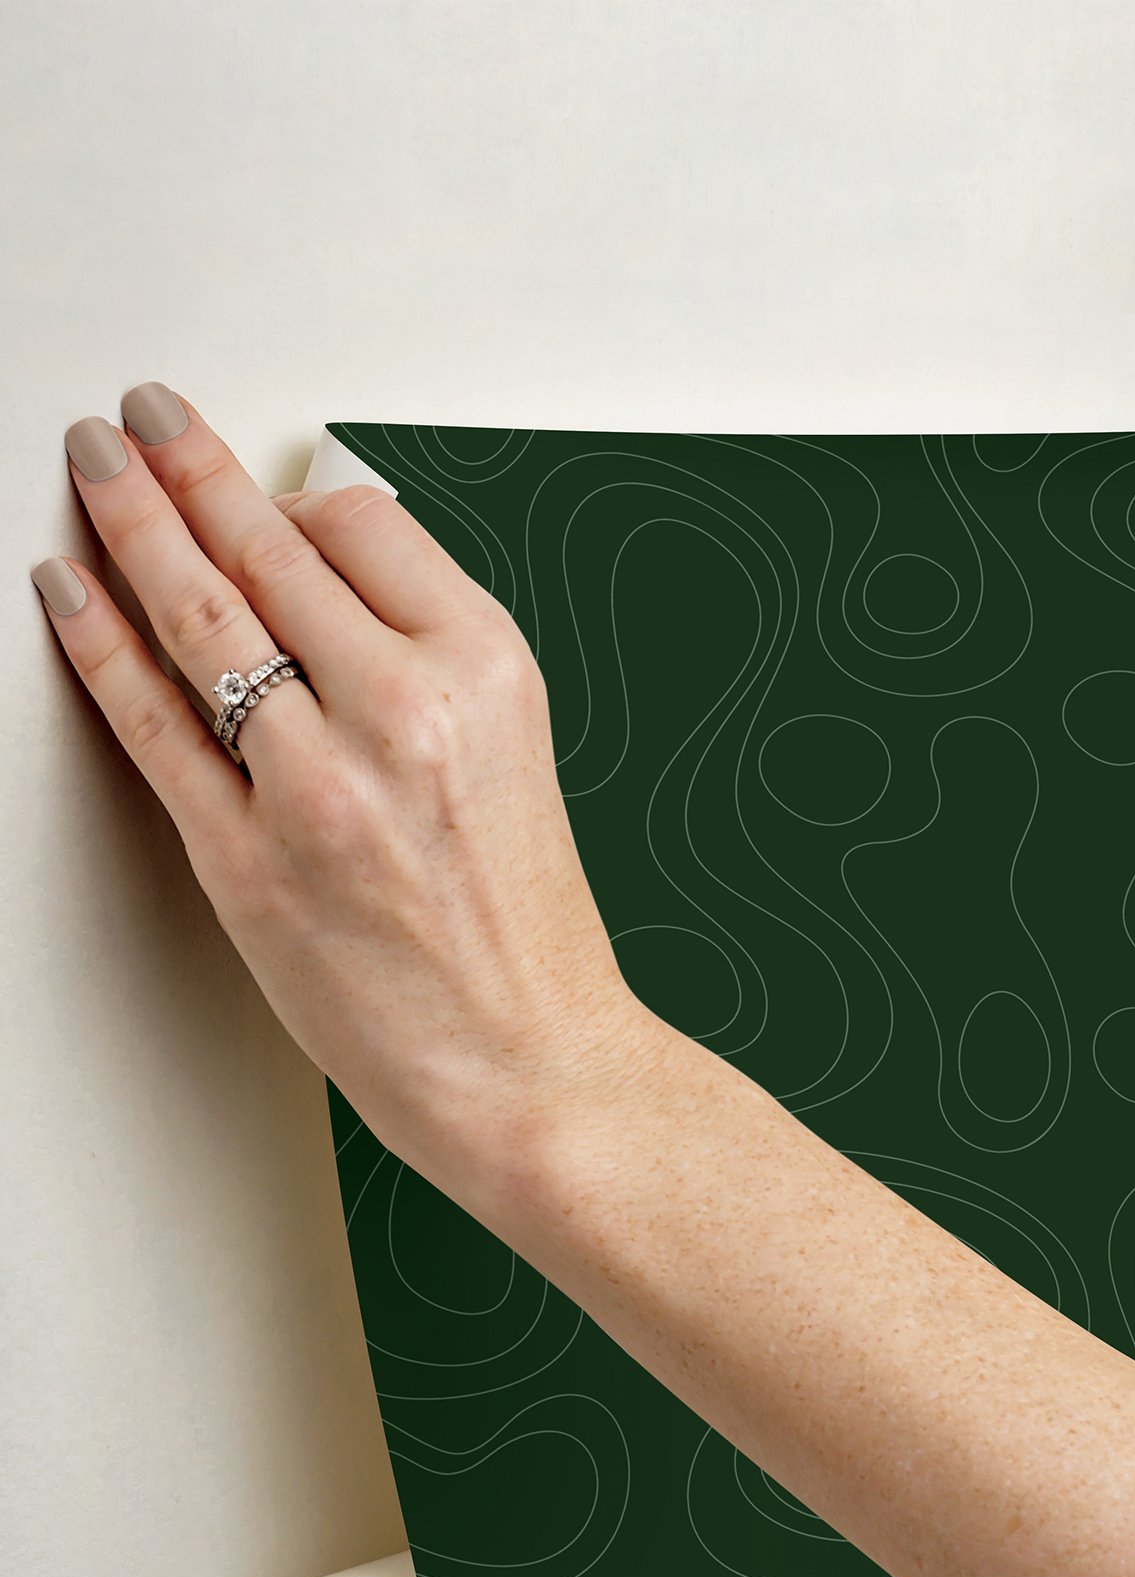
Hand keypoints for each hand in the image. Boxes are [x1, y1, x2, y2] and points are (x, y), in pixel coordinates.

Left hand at [32, 388, 640, 1207]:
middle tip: (141, 420)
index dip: (290, 496)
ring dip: (127, 521)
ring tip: (91, 467)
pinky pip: (153, 722)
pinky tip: (68, 589)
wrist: (530, 1061)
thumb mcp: (512, 753)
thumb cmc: (524, 927)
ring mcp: (320, 786)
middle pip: (267, 550)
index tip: (254, 486)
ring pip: (198, 615)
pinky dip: (98, 643)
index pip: (363, 527)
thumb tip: (328, 576)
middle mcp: (406, 712)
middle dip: (186, 467)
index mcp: (485, 673)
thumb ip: (424, 659)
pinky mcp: (248, 860)